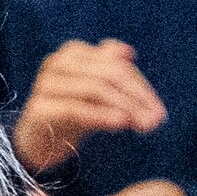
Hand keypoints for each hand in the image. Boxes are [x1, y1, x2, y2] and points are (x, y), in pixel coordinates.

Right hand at [12, 37, 168, 172]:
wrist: (37, 143)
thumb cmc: (71, 113)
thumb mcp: (96, 91)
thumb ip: (112, 70)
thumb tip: (129, 52)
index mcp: (73, 53)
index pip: (116, 64)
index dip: (141, 86)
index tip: (159, 111)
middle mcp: (57, 63)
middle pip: (108, 74)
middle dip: (136, 97)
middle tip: (156, 120)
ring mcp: (46, 85)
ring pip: (94, 89)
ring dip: (124, 107)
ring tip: (143, 126)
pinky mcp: (39, 109)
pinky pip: (76, 109)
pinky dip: (101, 115)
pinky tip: (120, 124)